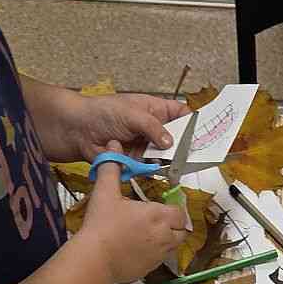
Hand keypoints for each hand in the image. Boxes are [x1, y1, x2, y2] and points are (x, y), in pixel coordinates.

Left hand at [34, 86, 185, 164]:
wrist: (78, 131)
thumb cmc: (102, 113)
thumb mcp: (132, 114)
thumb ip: (153, 127)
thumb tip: (170, 142)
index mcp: (155, 109)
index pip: (181, 113)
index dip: (193, 122)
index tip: (204, 133)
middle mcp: (154, 127)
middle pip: (178, 138)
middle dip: (186, 146)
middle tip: (198, 155)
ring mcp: (146, 145)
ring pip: (167, 155)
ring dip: (174, 161)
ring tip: (184, 166)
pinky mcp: (138, 162)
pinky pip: (154, 168)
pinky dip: (160, 171)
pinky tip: (168, 174)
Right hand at [79, 163, 190, 283]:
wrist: (95, 259)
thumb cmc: (101, 225)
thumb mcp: (105, 191)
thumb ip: (112, 167)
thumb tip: (114, 145)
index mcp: (158, 215)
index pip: (180, 212)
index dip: (175, 208)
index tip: (165, 205)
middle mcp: (164, 236)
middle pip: (182, 231)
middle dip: (175, 225)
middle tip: (160, 219)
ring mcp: (158, 255)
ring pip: (173, 246)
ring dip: (167, 239)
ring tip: (150, 232)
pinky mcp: (150, 269)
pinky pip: (159, 260)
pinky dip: (155, 253)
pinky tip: (139, 247)